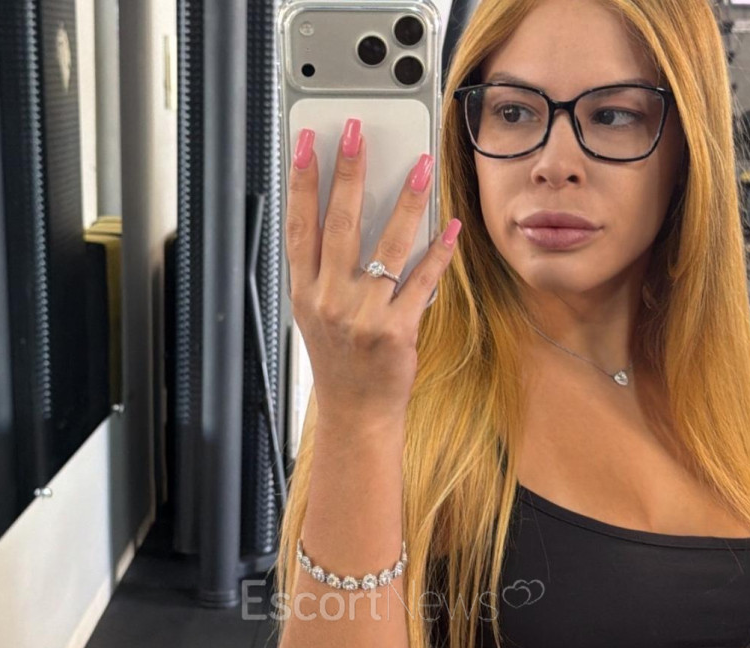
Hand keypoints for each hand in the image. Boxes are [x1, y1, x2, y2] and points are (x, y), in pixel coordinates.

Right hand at [284, 118, 460, 425]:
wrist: (357, 415)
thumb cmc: (340, 363)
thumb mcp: (316, 315)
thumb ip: (323, 270)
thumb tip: (341, 215)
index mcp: (305, 293)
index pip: (299, 226)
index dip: (303, 180)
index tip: (309, 141)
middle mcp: (330, 301)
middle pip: (339, 224)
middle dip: (349, 172)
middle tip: (359, 131)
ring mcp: (364, 317)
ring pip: (386, 247)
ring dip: (407, 201)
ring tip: (421, 165)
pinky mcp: (397, 332)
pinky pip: (421, 282)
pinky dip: (438, 254)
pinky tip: (450, 228)